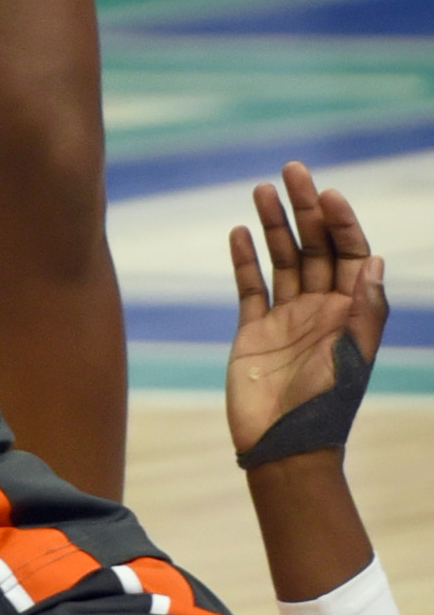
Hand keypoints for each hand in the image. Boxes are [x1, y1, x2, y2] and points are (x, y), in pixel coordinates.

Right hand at [226, 162, 386, 457]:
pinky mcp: (254, 330)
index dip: (342, 222)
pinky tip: (239, 232)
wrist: (283, 444)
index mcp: (351, 311)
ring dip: (273, 225)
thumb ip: (366, 308)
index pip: (350, 253)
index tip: (327, 194)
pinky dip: (245, 259)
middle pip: (315, 247)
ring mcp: (286, 317)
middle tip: (292, 170)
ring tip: (261, 189)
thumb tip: (375, 259)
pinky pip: (250, 287)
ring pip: (282, 259)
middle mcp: (321, 308)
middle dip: (305, 209)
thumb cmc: (326, 404)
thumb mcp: (354, 353)